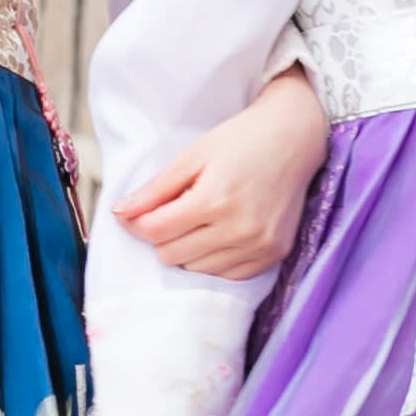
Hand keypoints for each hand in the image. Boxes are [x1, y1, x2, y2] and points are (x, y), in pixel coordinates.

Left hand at [116, 65, 328, 281]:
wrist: (295, 139)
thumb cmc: (240, 141)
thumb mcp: (192, 156)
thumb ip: (155, 189)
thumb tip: (120, 214)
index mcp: (214, 199)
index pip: (155, 231)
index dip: (136, 223)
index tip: (135, 212)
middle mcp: (238, 229)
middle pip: (171, 255)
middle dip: (163, 235)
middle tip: (173, 211)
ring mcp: (259, 246)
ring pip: (197, 270)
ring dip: (188, 250)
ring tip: (200, 221)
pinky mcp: (273, 255)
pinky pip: (227, 276)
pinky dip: (214, 260)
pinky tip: (219, 235)